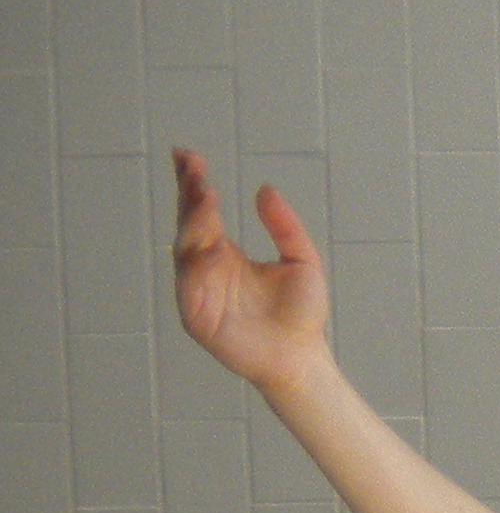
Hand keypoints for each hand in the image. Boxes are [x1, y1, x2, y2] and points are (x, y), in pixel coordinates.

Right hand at [172, 150, 334, 400]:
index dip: (191, 182)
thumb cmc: (301, 313)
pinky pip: (189, 285)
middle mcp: (205, 266)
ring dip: (193, 222)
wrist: (302, 356)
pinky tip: (212, 247)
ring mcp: (197, 289)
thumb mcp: (302, 261)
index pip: (200, 210)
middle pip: (188, 222)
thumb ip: (285, 226)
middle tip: (194, 168)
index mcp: (223, 251)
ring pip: (184, 248)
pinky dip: (197, 266)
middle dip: (188, 194)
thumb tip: (265, 188)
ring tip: (206, 197)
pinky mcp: (196, 314)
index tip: (188, 155)